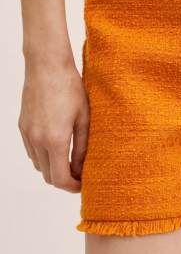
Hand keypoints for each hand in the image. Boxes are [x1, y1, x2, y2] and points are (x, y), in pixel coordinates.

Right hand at [18, 60, 89, 192]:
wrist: (47, 66)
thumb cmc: (70, 88)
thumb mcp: (84, 117)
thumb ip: (83, 146)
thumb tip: (82, 168)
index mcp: (55, 140)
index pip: (60, 179)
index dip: (72, 187)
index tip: (84, 185)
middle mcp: (37, 141)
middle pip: (48, 176)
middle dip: (64, 180)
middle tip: (80, 175)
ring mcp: (27, 134)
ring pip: (38, 164)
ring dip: (53, 168)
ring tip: (71, 160)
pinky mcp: (22, 126)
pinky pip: (32, 151)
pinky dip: (44, 156)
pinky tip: (57, 146)